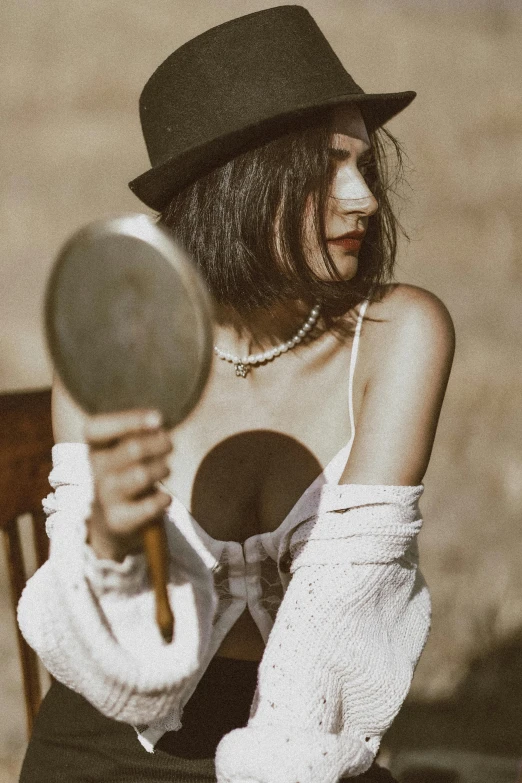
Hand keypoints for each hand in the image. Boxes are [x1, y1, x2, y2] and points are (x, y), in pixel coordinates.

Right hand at [84, 409, 172, 560]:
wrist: (113, 521)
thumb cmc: (127, 473)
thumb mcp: (126, 449)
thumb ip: (138, 433)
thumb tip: (157, 422)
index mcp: (95, 447)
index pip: (97, 428)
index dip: (128, 420)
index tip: (158, 418)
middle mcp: (95, 471)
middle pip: (134, 449)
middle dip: (160, 444)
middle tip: (169, 444)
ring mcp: (104, 496)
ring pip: (142, 475)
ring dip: (162, 469)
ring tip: (164, 470)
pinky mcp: (117, 520)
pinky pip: (149, 506)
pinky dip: (163, 500)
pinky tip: (165, 498)